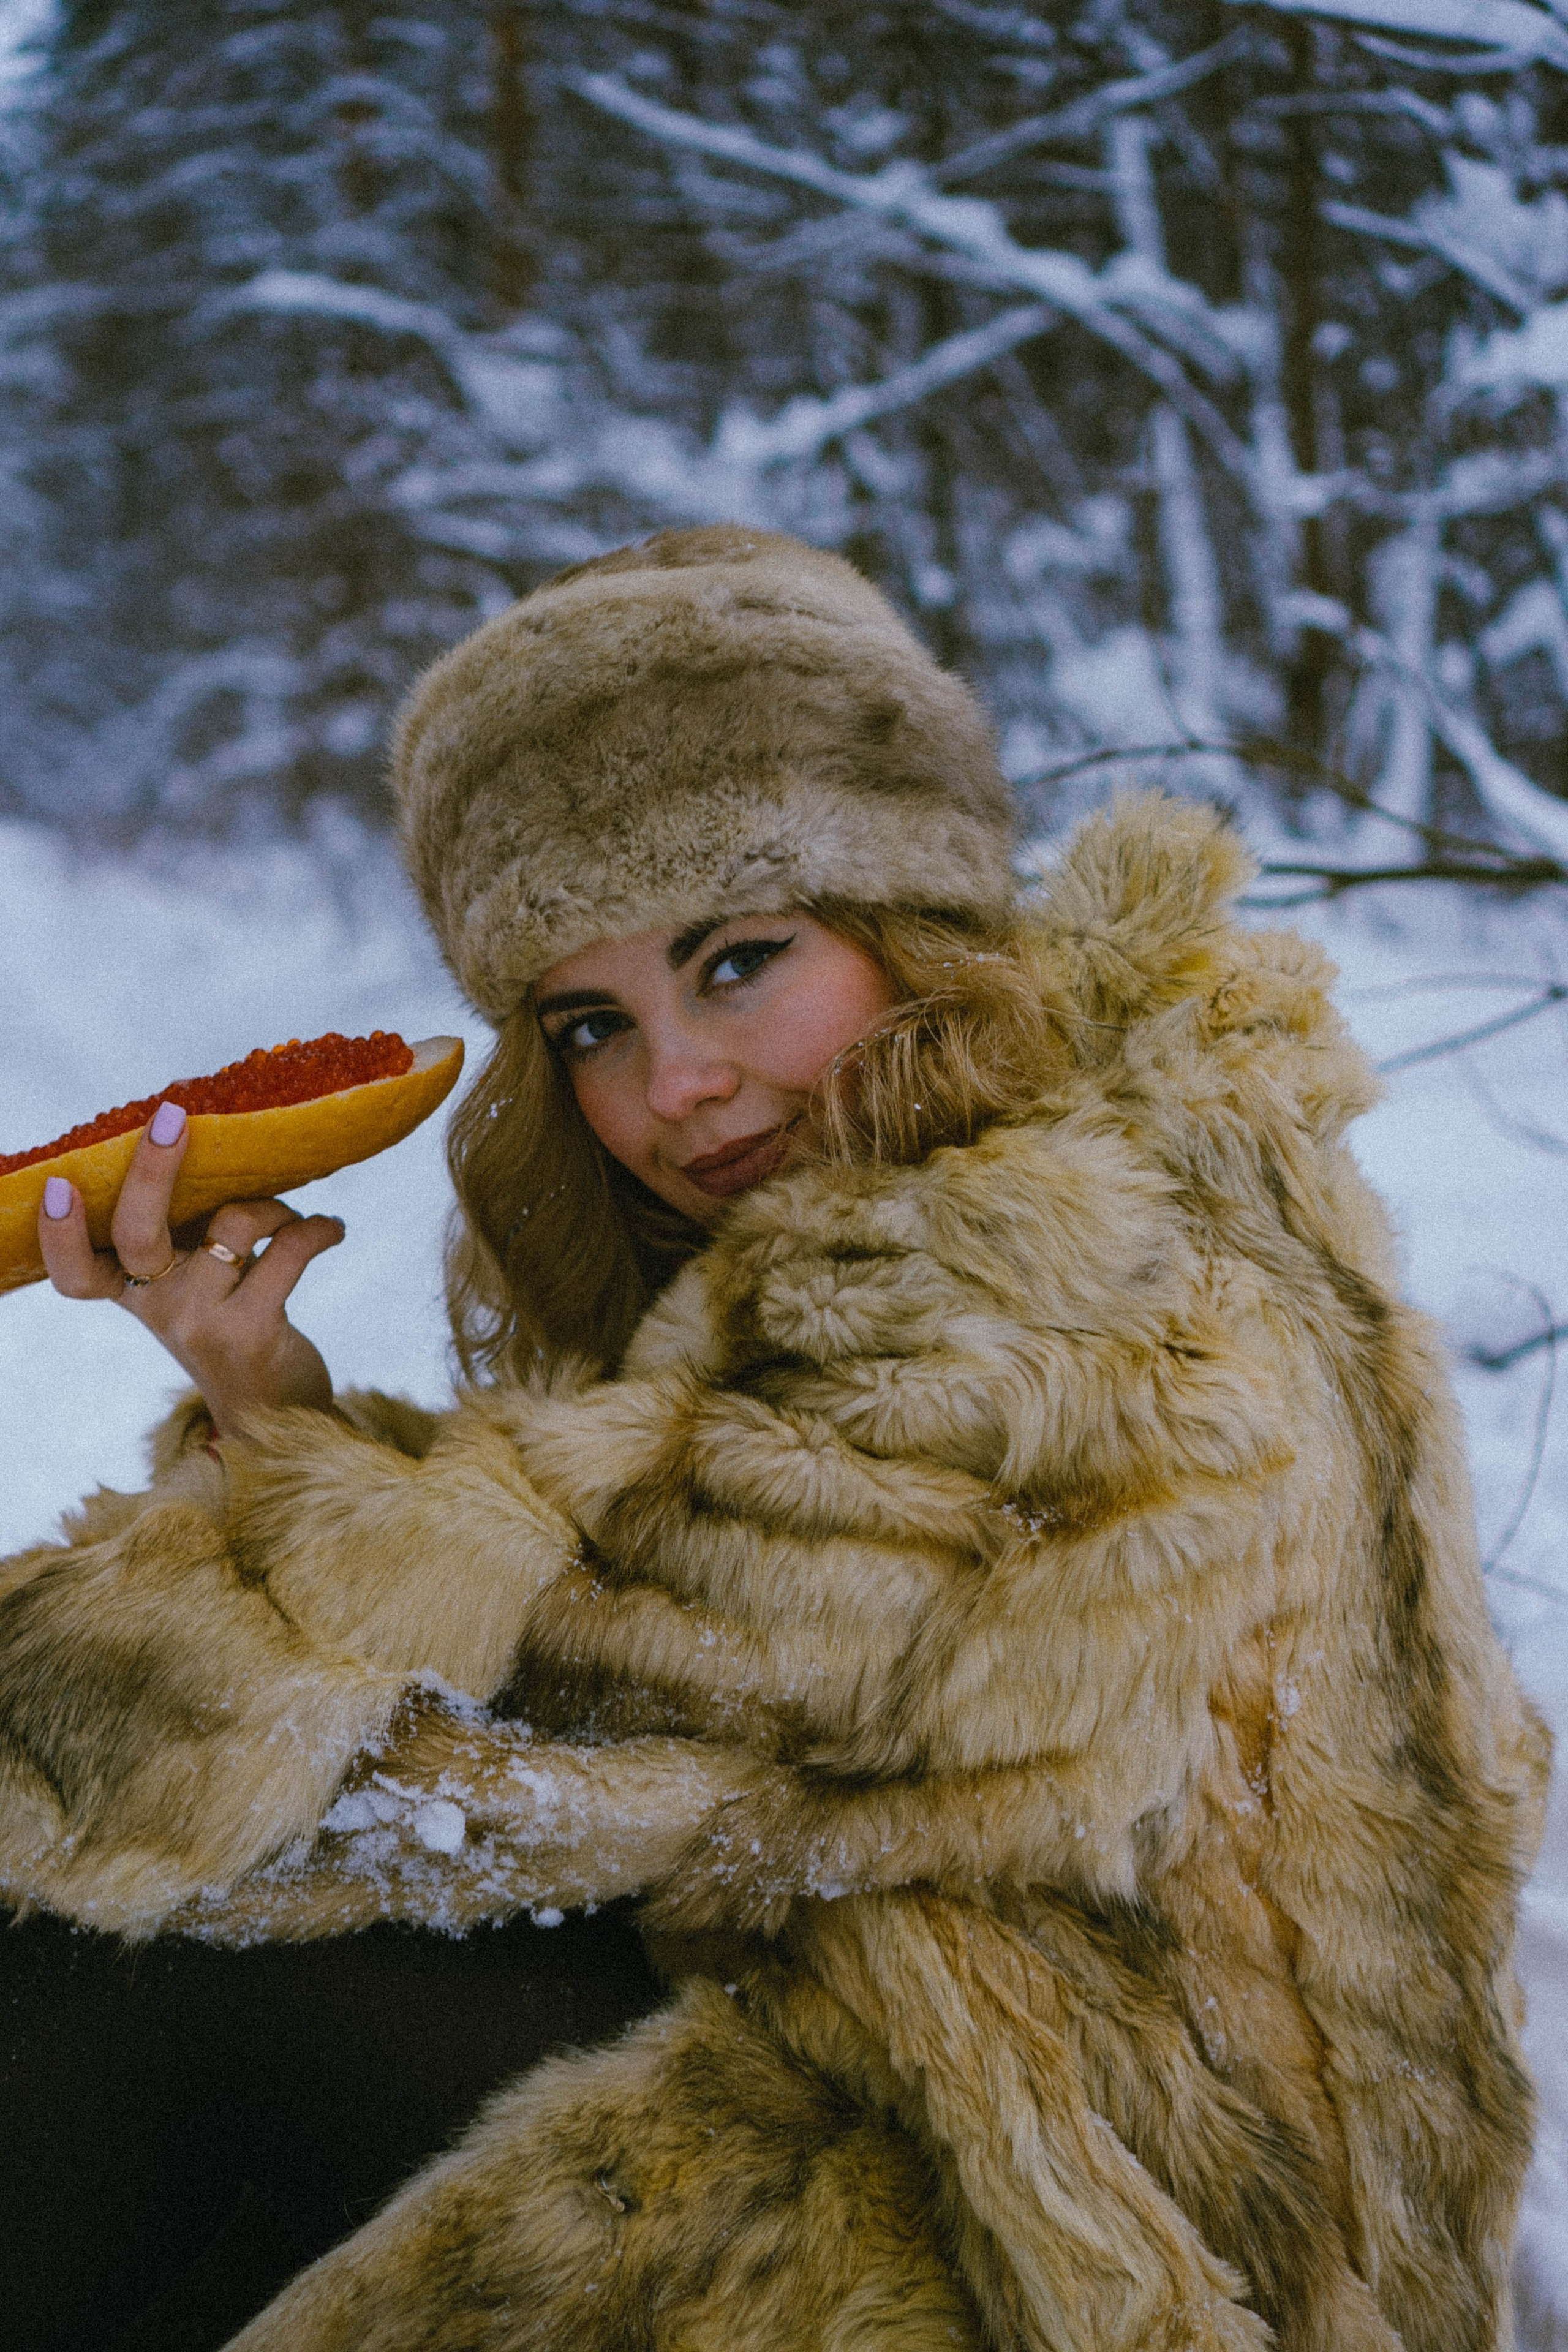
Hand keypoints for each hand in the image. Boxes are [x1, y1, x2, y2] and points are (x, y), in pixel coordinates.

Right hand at [39, 1097, 343, 1433]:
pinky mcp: (253, 1331)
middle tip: (172, 1118)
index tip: (57, 1186)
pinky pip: (287, 1250)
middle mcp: (158, 1309)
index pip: (75, 1274)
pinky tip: (331, 1230)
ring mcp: (202, 1322)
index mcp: (136, 1295)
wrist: (276, 1420)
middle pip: (136, 1232)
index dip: (59, 1235)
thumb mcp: (194, 1295)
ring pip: (234, 1223)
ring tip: (297, 1219)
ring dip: (277, 1206)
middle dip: (152, 1169)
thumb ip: (185, 1242)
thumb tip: (206, 1152)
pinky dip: (317, 1229)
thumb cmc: (233, 1336)